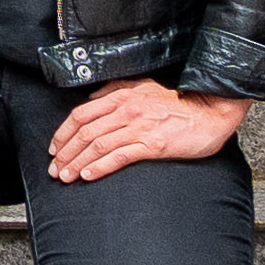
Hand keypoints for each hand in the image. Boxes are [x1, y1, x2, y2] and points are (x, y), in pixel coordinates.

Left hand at [44, 79, 243, 182]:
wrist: (209, 114)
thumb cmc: (179, 103)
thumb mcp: (145, 87)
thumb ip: (117, 88)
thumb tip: (93, 96)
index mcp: (122, 95)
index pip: (81, 114)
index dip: (63, 132)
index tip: (54, 148)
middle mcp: (127, 110)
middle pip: (84, 132)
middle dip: (65, 153)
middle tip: (54, 169)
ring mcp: (139, 127)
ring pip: (97, 145)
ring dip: (77, 163)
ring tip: (66, 177)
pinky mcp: (152, 145)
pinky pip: (119, 156)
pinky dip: (100, 167)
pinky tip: (88, 176)